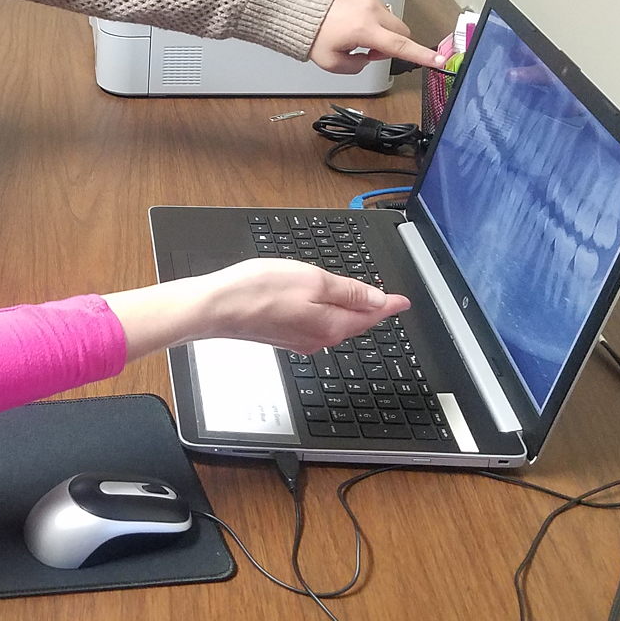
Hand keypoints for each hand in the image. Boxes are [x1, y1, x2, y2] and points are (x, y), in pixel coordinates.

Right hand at [105, 258, 408, 358]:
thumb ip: (349, 292)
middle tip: (387, 300)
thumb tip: (380, 302)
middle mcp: (319, 338)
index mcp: (331, 324)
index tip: (404, 301)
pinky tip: (322, 306)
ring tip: (360, 302)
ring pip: (334, 325)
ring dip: (348, 312)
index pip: (371, 315)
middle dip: (371, 311)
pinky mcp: (282, 336)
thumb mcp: (312, 280)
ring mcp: (299, 339)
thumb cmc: (258, 291)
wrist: (215, 308)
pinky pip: (315, 325)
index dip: (389, 305)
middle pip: (354, 323)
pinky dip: (325, 314)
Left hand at [308, 0, 445, 72]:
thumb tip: (369, 57)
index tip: (439, 60)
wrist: (295, 5)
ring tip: (354, 32)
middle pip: (401, 31)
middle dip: (392, 43)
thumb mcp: (331, 62)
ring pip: (390, 19)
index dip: (421, 55)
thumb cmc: (310, 33)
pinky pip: (377, 6)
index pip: (399, 46)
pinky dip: (370, 16)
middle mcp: (370, 10)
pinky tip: (350, 18)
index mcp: (364, 30)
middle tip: (368, 50)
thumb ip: (356, 66)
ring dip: (381, 29)